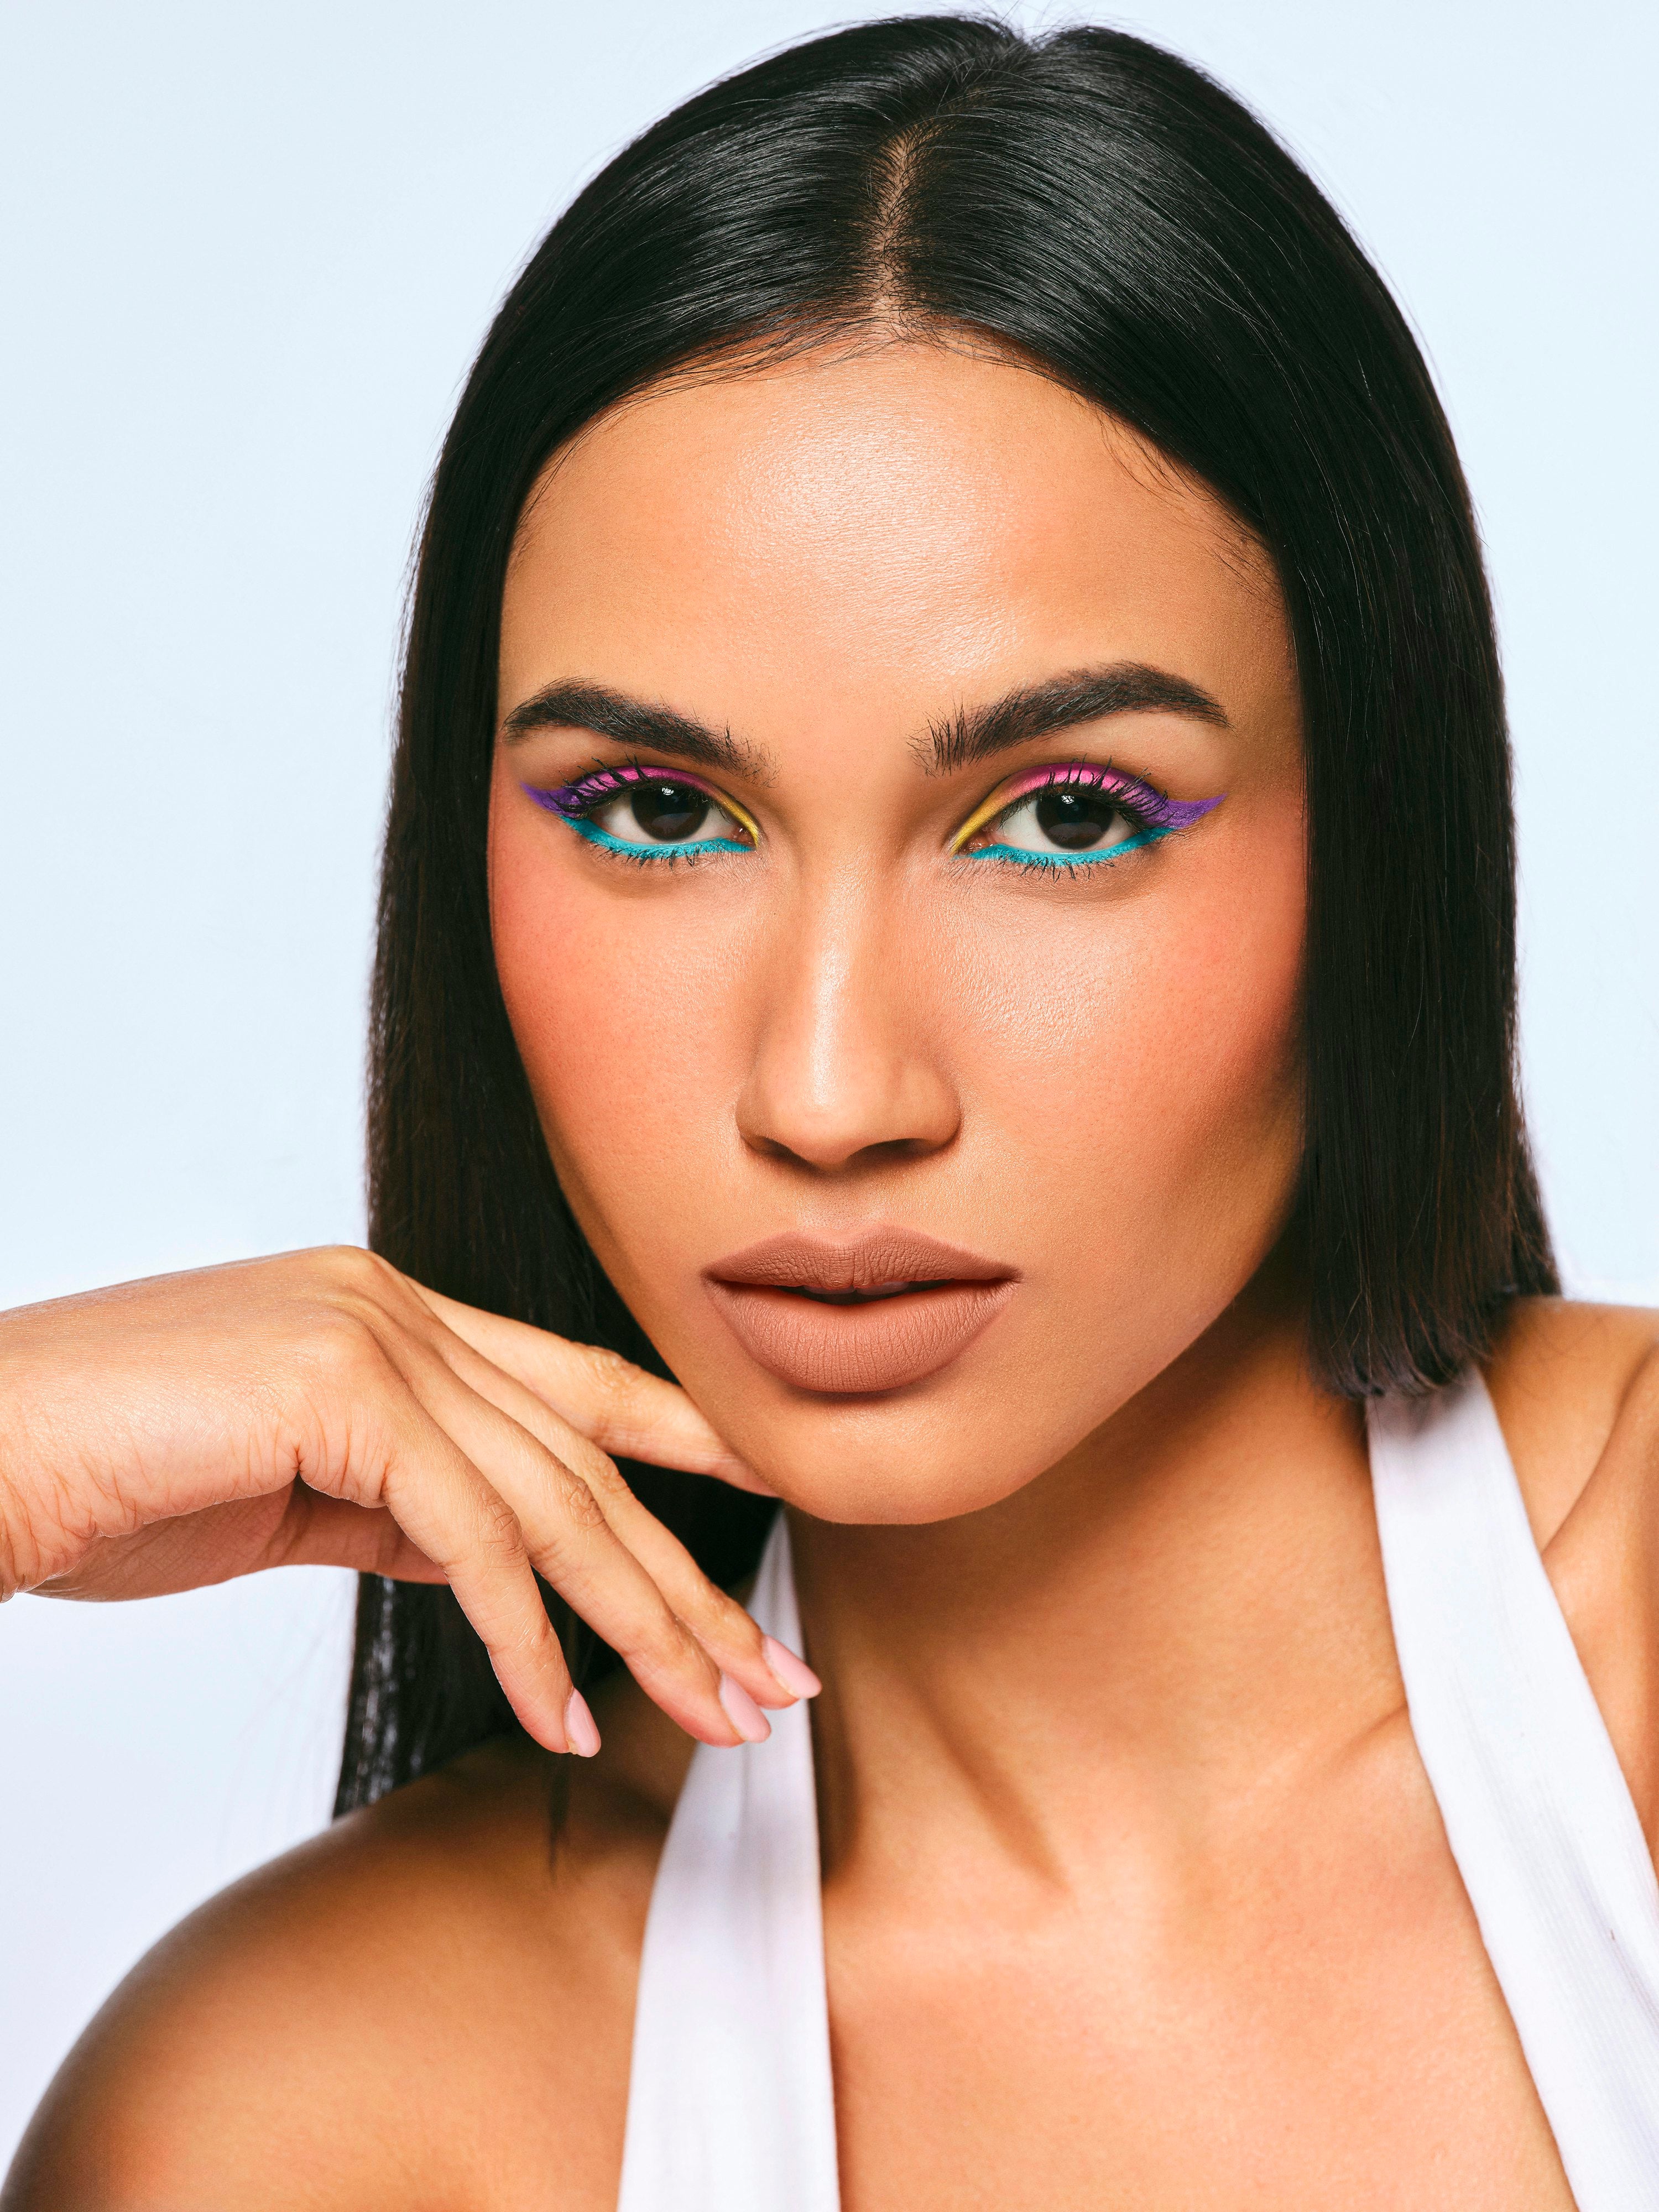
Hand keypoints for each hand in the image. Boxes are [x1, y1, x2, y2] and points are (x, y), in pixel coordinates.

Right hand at [0, 1247, 814, 1754]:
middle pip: (583, 1455)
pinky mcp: (341, 1392)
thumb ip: (396, 1500)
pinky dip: (528, 1639)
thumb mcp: (285, 1489)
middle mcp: (397, 1304)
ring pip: (553, 1501)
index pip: (568, 1380)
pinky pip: (471, 1537)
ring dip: (641, 1624)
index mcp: (390, 1307)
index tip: (767, 1507)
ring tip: (711, 1716)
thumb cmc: (107, 1475)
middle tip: (766, 1675)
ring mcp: (372, 1336)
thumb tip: (488, 1554)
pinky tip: (564, 1718)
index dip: (679, 1441)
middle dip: (685, 1575)